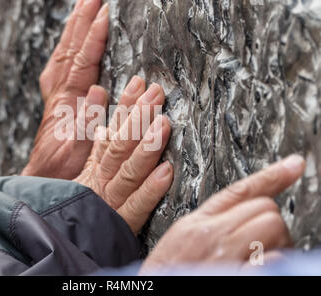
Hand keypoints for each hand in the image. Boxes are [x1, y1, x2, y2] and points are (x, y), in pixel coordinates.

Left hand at [22, 0, 109, 178]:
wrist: (40, 182)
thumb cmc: (59, 174)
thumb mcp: (74, 157)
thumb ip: (85, 125)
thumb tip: (96, 91)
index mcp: (67, 106)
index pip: (81, 64)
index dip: (92, 39)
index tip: (104, 14)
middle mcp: (59, 98)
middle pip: (69, 52)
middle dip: (81, 22)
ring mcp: (56, 99)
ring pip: (63, 56)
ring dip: (73, 30)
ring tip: (83, 7)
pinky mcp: (56, 104)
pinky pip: (59, 68)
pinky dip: (66, 48)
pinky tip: (71, 42)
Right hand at [74, 76, 173, 233]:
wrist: (59, 239)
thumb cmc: (76, 206)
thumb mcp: (84, 172)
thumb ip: (94, 142)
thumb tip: (99, 107)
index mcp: (95, 167)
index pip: (111, 131)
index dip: (125, 107)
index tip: (138, 84)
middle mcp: (102, 180)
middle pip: (120, 146)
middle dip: (138, 118)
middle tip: (155, 93)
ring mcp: (110, 202)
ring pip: (128, 171)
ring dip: (146, 146)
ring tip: (163, 123)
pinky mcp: (120, 225)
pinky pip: (135, 207)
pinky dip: (150, 189)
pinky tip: (166, 172)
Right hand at [141, 155, 305, 272]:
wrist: (154, 290)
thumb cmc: (166, 272)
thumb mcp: (180, 239)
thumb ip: (209, 222)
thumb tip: (242, 214)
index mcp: (196, 223)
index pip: (239, 190)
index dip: (271, 175)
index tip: (295, 165)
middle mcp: (212, 235)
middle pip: (264, 207)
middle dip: (270, 221)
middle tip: (262, 240)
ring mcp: (225, 256)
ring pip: (273, 226)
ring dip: (277, 242)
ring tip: (260, 256)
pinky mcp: (236, 275)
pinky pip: (273, 259)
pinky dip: (275, 263)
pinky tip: (258, 267)